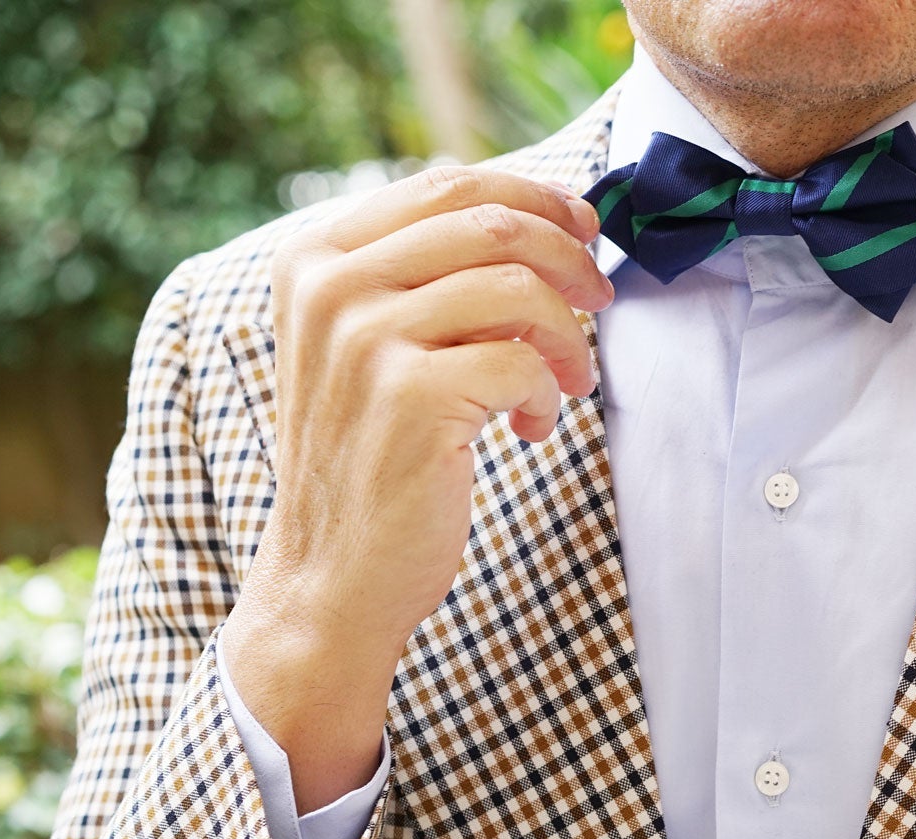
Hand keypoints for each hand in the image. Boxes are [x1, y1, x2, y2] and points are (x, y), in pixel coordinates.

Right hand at [257, 162, 612, 658]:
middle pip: (491, 224)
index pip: (448, 186)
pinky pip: (522, 363)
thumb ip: (427, 280)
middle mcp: (331, 286)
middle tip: (599, 299)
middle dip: (568, 257)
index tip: (584, 229)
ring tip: (569, 379)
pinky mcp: (410, 396)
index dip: (536, 198)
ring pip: (518, 288)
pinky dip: (547, 396)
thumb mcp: (372, 347)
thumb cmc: (369, 460)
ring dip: (566, 336)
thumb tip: (546, 226)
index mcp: (315, 258)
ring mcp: (365, 339)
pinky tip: (531, 428)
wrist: (330, 575)